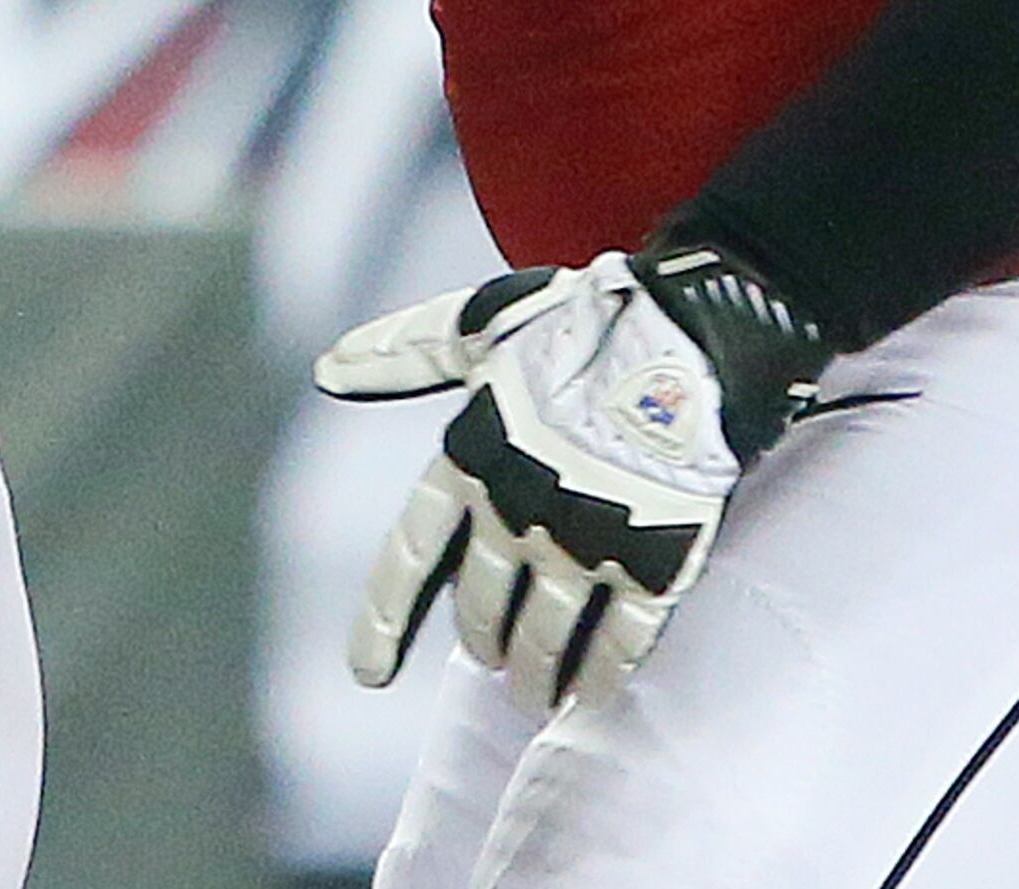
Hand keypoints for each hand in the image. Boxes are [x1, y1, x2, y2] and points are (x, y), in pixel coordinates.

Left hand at [312, 241, 828, 713]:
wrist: (689, 334)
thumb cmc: (577, 326)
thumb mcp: (478, 327)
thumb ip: (403, 354)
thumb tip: (329, 371)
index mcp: (471, 454)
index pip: (413, 555)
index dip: (384, 619)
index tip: (368, 673)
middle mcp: (518, 507)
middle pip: (483, 607)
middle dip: (484, 641)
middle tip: (492, 659)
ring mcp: (585, 540)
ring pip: (543, 638)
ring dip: (535, 674)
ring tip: (535, 693)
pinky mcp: (652, 561)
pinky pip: (617, 642)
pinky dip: (600, 674)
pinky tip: (591, 691)